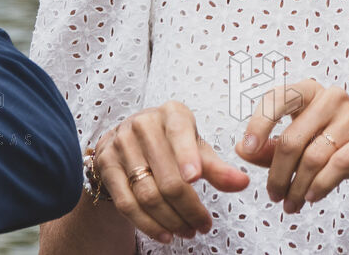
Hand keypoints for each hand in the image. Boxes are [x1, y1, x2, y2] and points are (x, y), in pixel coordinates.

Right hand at [92, 101, 248, 244]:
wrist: (128, 140)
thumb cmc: (171, 143)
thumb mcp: (196, 148)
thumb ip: (218, 168)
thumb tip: (243, 182)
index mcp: (171, 113)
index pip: (179, 134)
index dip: (187, 156)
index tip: (195, 178)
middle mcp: (142, 124)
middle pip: (166, 176)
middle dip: (188, 208)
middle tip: (203, 225)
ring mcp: (120, 144)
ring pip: (147, 194)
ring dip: (171, 220)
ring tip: (188, 231)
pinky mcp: (106, 165)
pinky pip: (127, 203)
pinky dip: (148, 224)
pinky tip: (166, 234)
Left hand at [238, 78, 348, 212]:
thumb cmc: (335, 148)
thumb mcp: (300, 147)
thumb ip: (270, 148)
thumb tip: (241, 148)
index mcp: (309, 91)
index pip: (277, 98)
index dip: (259, 123)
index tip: (247, 149)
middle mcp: (331, 95)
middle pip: (292, 138)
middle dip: (278, 174)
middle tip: (273, 197)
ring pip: (314, 156)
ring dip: (298, 186)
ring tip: (291, 204)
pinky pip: (339, 163)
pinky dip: (321, 185)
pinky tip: (311, 197)